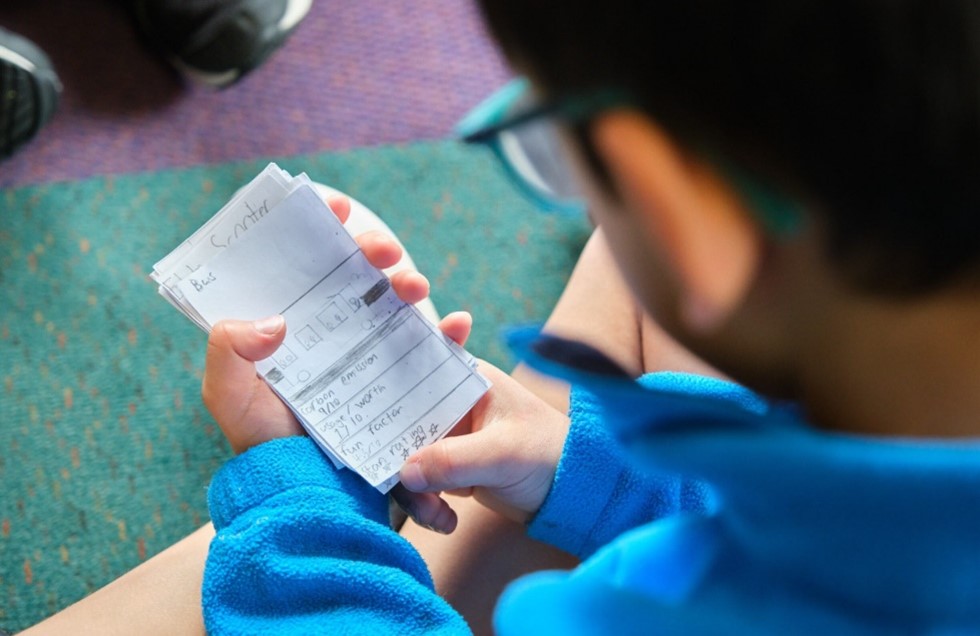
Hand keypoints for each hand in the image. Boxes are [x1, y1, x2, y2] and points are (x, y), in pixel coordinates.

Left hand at [201, 194, 472, 453]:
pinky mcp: (396, 376)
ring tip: (416, 288)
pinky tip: (458, 325)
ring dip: (409, 282)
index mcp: (287, 322)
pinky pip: (429, 348)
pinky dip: (450, 334)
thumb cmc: (262, 441)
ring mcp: (365, 350)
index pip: (304, 261)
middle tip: (384, 250)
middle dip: (373, 247)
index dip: (320, 226)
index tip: (337, 207)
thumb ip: (228, 352)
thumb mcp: (228, 397)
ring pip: (393, 300)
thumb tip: (275, 321)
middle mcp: (329, 328)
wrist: (307, 493)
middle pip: (354, 271)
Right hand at [395, 362, 569, 531]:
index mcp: (466, 379)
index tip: (362, 377)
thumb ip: (453, 460)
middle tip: (405, 485)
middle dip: (396, 456)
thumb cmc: (549, 455)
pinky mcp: (447, 467)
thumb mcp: (503, 453)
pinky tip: (446, 520)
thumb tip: (404, 472)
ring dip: (412, 490)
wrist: (571, 495)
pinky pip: (417, 483)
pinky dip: (425, 504)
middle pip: (399, 418)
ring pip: (404, 456)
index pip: (419, 360)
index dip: (388, 363)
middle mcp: (450, 402)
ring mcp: (447, 436)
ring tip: (437, 515)